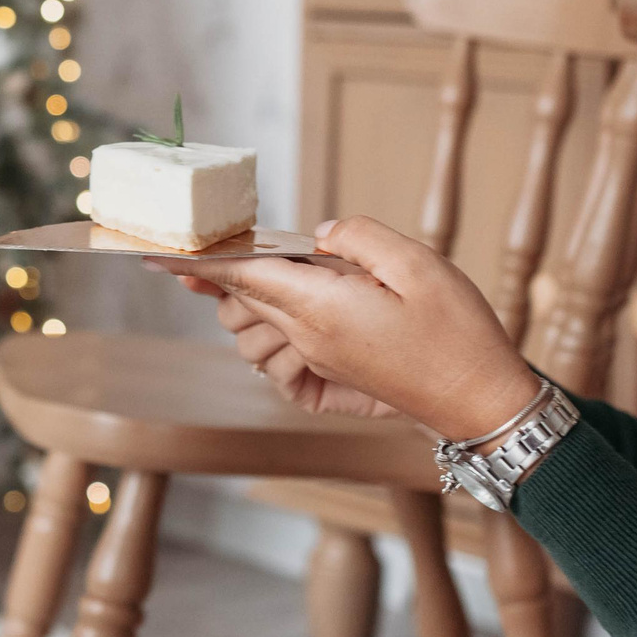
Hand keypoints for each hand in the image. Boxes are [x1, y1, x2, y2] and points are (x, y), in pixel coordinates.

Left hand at [151, 216, 540, 440]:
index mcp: (321, 308)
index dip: (196, 259)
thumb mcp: (419, 265)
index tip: (154, 252)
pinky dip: (278, 336)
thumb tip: (320, 233)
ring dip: (256, 302)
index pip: (241, 274)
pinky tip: (306, 315)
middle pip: (242, 299)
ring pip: (254, 331)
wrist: (481, 402)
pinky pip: (280, 356)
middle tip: (234, 245)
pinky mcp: (330, 377)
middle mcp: (308, 339)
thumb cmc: (458, 333)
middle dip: (228, 273)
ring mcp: (317, 362)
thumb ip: (360, 238)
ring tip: (291, 275)